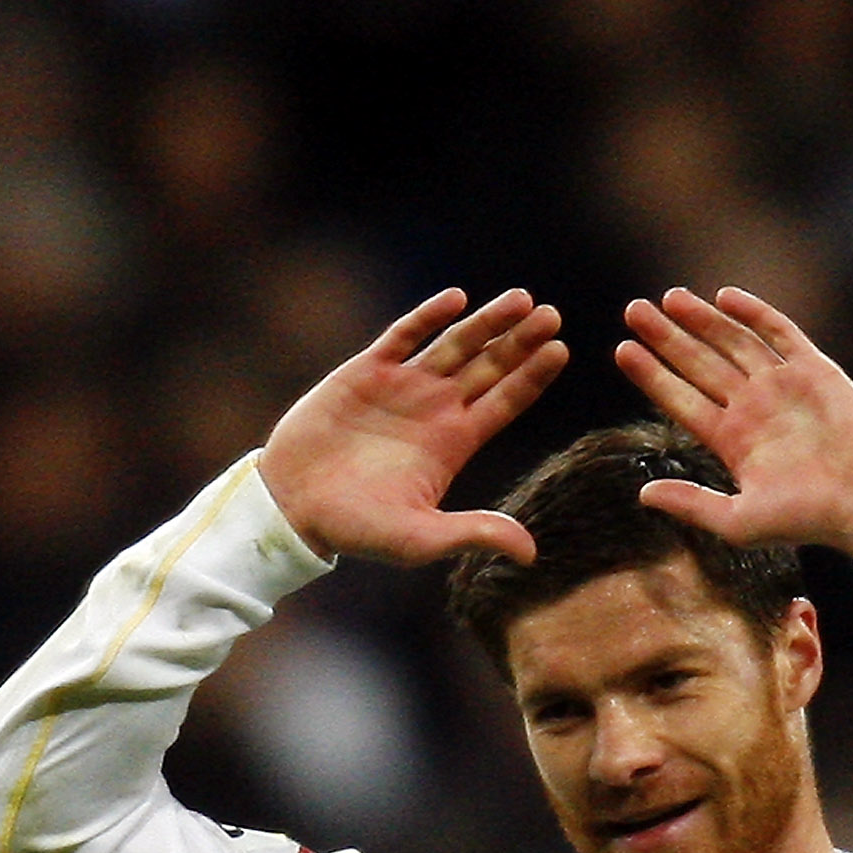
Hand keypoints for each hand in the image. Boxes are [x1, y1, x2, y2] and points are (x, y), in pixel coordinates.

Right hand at [259, 286, 568, 565]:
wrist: (291, 506)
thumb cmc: (355, 529)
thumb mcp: (420, 540)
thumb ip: (474, 534)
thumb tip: (530, 553)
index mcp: (452, 444)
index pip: (504, 402)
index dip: (532, 376)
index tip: (561, 349)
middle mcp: (434, 410)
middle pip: (489, 366)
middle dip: (520, 341)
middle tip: (551, 315)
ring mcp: (402, 387)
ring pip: (455, 344)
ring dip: (487, 322)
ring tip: (520, 298)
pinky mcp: (366, 371)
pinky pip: (404, 334)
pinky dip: (429, 316)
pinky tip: (457, 299)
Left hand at [613, 287, 852, 559]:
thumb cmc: (805, 519)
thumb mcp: (737, 521)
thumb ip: (691, 503)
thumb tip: (643, 494)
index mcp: (730, 439)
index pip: (680, 398)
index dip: (651, 374)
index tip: (622, 350)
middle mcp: (751, 407)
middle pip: (699, 363)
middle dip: (667, 337)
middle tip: (633, 310)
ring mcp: (782, 386)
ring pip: (733, 343)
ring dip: (702, 320)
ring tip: (668, 298)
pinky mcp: (814, 371)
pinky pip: (780, 334)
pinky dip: (754, 314)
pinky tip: (724, 297)